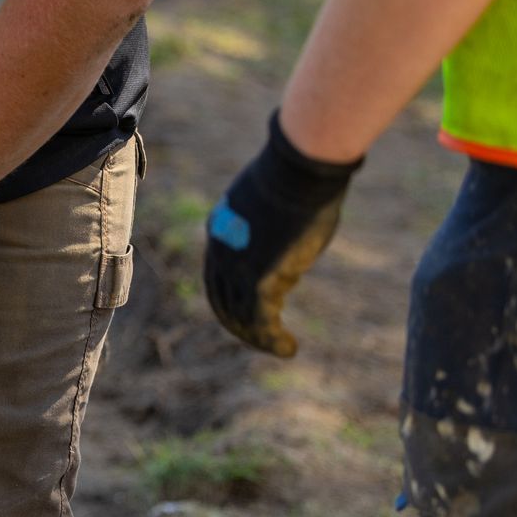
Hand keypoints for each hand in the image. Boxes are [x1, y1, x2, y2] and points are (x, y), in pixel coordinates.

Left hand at [203, 111, 361, 356]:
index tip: (250, 312)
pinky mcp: (258, 280)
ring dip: (260, 338)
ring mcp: (237, 267)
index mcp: (219, 229)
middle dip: (240, 324)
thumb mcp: (271, 199)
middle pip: (223, 300)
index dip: (231, 297)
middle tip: (262, 339)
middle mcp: (220, 252)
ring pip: (242, 317)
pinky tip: (288, 348)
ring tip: (282, 349)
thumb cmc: (298, 175)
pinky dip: (272, 341)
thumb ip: (268, 224)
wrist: (299, 168)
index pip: (217, 274)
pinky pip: (262, 322)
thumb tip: (284, 238)